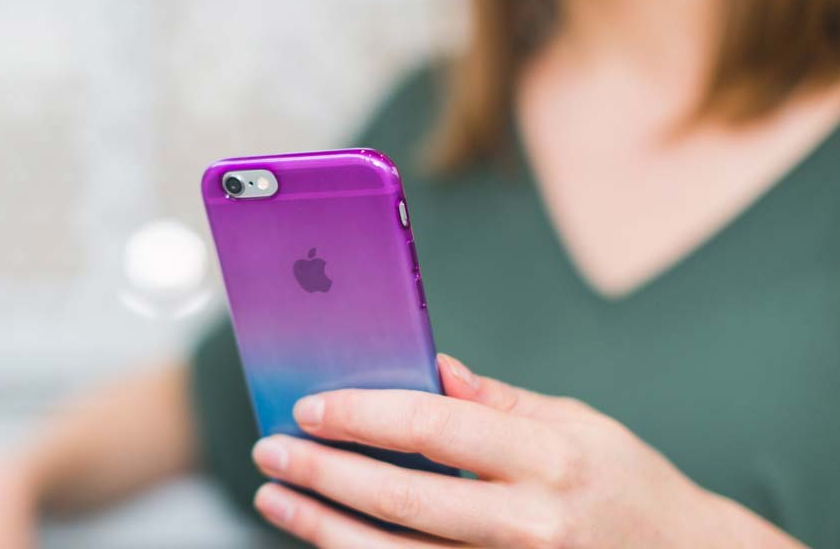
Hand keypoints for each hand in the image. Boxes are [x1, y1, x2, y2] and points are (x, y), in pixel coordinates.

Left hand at [250, 354, 801, 548]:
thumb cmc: (624, 483)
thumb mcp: (576, 422)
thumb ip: (497, 400)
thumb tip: (426, 367)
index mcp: (548, 458)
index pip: (434, 428)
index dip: (363, 415)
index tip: (310, 406)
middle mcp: (528, 523)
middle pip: (402, 498)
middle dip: (324, 473)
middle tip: (273, 452)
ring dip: (323, 528)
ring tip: (276, 501)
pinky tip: (327, 539)